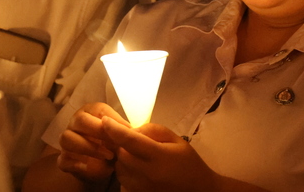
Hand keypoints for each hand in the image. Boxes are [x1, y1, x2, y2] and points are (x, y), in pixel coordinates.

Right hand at [57, 102, 129, 183]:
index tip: (127, 131)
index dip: (113, 120)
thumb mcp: (119, 135)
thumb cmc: (111, 144)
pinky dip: (76, 164)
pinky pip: (63, 160)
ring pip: (67, 138)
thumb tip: (134, 131)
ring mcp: (67, 140)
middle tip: (116, 143)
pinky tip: (90, 167)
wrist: (100, 165)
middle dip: (99, 131)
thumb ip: (124, 130)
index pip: (99, 109)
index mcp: (90, 111)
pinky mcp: (63, 159)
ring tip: (108, 156)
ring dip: (89, 147)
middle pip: (80, 120)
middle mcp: (75, 122)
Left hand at [102, 117, 218, 191]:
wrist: (199, 191)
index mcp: (159, 156)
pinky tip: (137, 167)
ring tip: (136, 154)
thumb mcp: (175, 139)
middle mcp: (147, 174)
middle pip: (121, 154)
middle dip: (120, 144)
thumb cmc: (189, 162)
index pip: (130, 140)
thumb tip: (132, 130)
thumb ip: (153, 130)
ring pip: (119, 167)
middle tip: (129, 139)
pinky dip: (125, 170)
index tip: (105, 119)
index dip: (114, 129)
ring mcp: (141, 187)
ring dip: (122, 157)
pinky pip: (123, 180)